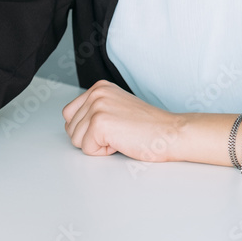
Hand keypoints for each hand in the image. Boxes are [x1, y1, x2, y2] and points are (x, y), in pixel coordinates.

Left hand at [62, 81, 182, 161]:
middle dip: (90, 137)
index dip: (87, 128)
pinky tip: (121, 143)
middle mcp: (95, 94)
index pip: (69, 114)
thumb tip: (72, 124)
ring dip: (97, 145)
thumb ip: (95, 109)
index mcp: (99, 88)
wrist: (172, 134)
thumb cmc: (149, 127)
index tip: (112, 127)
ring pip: (75, 139)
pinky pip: (87, 148)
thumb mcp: (116, 107)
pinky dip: (103, 152)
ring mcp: (97, 107)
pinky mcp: (100, 124)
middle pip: (70, 127)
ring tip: (120, 137)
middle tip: (117, 133)